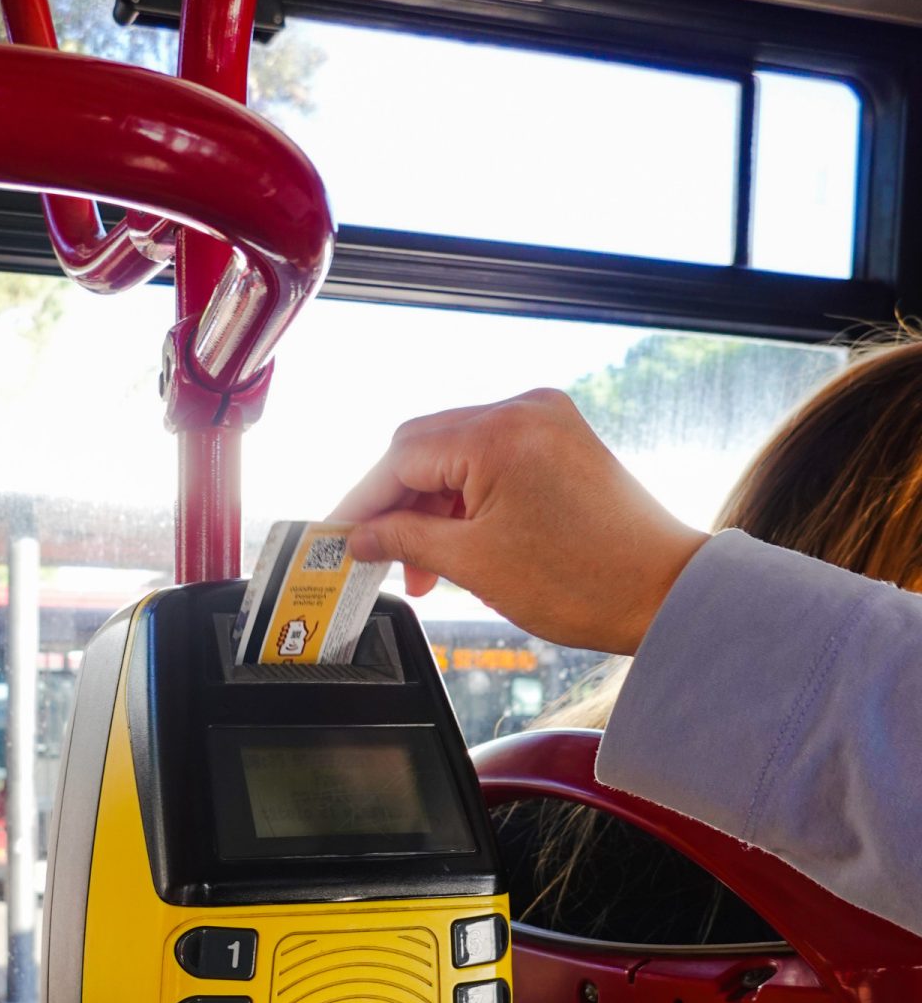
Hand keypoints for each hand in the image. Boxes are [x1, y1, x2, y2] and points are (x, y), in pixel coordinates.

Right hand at [329, 390, 707, 655]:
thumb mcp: (474, 565)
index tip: (337, 535)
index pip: (401, 455)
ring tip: (427, 569)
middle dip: (397, 506)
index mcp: (498, 432)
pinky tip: (459, 543)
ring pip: (458, 454)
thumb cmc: (584, 582)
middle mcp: (523, 409)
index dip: (362, 501)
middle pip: (426, 446)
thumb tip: (359, 537)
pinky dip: (468, 498)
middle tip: (380, 559)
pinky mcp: (562, 439)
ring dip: (433, 507)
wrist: (666, 592)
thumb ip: (405, 539)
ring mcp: (547, 420)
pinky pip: (493, 458)